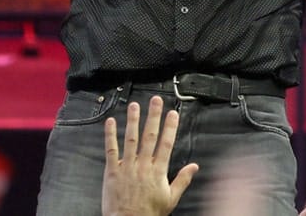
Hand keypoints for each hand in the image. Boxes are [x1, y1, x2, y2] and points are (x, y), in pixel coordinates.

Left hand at [102, 96, 197, 215]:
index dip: (170, 127)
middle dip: (153, 117)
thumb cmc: (149, 213)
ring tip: (135, 105)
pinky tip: (111, 122)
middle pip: (149, 136)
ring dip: (133, 120)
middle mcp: (143, 165)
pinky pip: (111, 150)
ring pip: (131, 139)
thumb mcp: (171, 199)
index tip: (172, 113)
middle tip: (156, 101)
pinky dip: (110, 135)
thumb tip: (194, 167)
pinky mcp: (112, 171)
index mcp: (158, 171)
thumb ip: (182, 180)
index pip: (166, 144)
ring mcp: (127, 167)